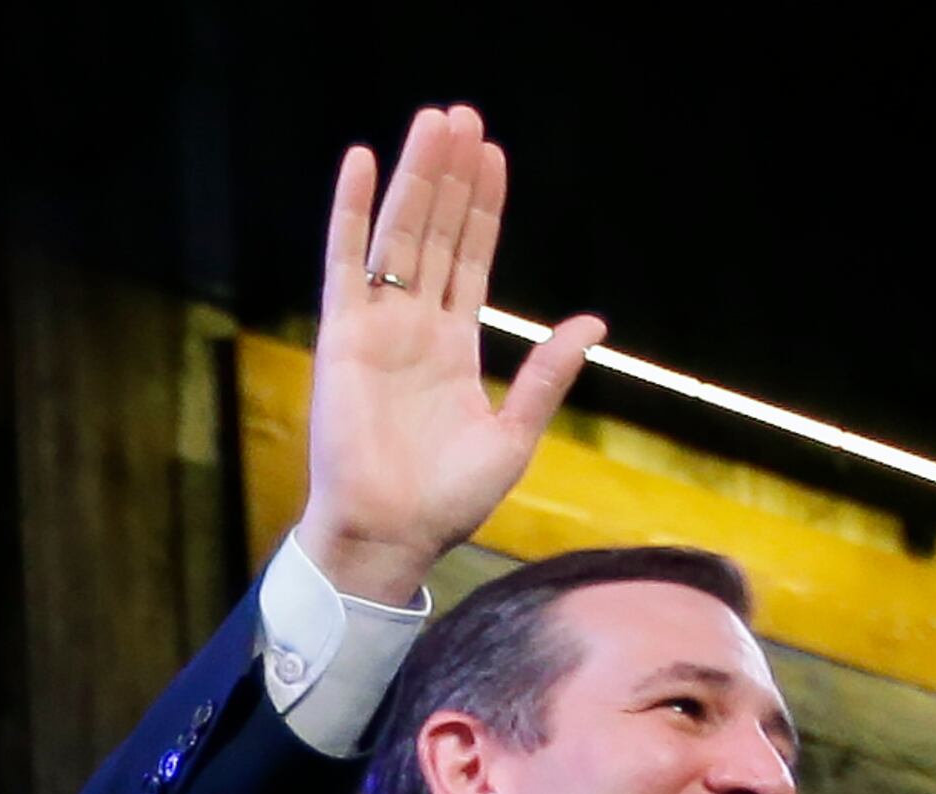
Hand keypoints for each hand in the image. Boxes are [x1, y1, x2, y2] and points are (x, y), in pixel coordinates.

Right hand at [288, 104, 602, 607]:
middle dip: (452, 176)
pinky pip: (345, 261)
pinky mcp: (343, 336)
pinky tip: (362, 161)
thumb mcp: (515, 434)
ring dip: (415, 177)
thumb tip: (591, 321)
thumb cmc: (447, 502)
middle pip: (437, 233)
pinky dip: (352, 210)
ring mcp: (377, 327)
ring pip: (399, 234)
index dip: (484, 209)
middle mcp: (414, 328)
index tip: (493, 156)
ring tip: (432, 122)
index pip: (471, 260)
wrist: (390, 535)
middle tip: (463, 116)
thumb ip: (546, 374)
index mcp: (454, 348)